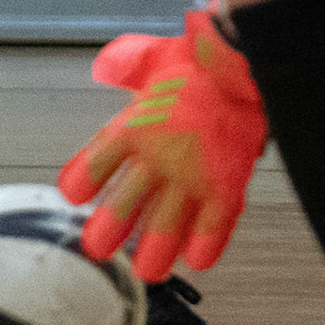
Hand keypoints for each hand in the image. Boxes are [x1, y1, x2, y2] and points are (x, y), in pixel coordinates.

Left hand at [58, 10, 267, 282]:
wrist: (247, 62)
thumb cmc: (205, 59)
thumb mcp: (158, 55)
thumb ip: (128, 63)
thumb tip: (106, 67)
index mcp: (135, 127)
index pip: (95, 166)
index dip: (82, 182)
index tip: (77, 193)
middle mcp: (157, 157)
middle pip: (122, 207)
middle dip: (109, 232)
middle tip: (101, 245)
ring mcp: (190, 176)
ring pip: (164, 228)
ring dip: (153, 252)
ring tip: (148, 268)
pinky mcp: (225, 186)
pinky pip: (211, 227)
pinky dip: (204, 245)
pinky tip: (197, 256)